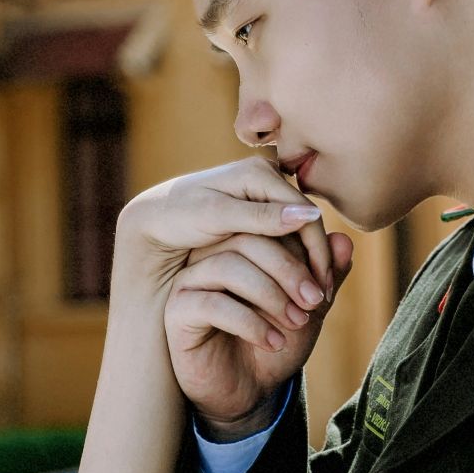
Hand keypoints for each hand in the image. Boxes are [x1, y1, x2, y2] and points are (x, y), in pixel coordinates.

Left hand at [115, 157, 334, 291]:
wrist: (153, 221)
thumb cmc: (178, 218)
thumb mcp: (216, 217)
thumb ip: (259, 217)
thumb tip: (307, 216)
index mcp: (259, 172)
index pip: (304, 213)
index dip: (317, 252)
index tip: (320, 288)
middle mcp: (266, 177)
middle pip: (305, 223)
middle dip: (316, 262)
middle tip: (320, 300)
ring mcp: (262, 194)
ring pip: (297, 233)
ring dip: (307, 266)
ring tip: (311, 300)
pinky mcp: (256, 210)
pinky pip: (284, 238)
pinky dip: (292, 263)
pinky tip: (294, 288)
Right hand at [166, 230, 355, 436]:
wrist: (250, 392)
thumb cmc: (275, 343)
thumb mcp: (309, 308)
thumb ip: (325, 275)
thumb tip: (344, 240)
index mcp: (238, 246)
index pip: (267, 225)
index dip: (303, 249)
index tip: (326, 286)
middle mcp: (209, 256)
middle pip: (246, 239)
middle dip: (289, 270)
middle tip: (315, 303)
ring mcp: (189, 282)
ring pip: (227, 266)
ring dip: (271, 295)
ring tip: (297, 323)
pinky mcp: (177, 313)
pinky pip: (211, 304)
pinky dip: (250, 322)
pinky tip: (273, 342)